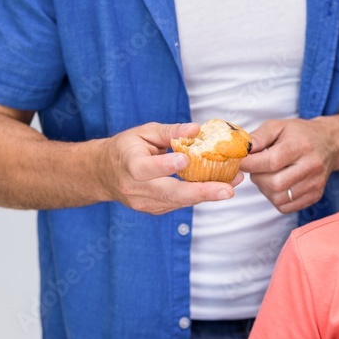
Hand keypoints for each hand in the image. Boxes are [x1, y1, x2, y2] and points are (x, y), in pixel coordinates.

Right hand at [99, 122, 241, 213]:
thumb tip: (196, 129)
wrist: (104, 174)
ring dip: (208, 194)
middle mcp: (137, 189)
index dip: (165, 166)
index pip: (146, 169)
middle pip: (170, 193)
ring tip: (234, 183)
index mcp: (129, 165)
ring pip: (180, 201)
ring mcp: (146, 204)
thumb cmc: (126, 148)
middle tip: (228, 190)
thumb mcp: (143, 132)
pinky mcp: (156, 209)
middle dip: (202, 192)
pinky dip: (200, 195)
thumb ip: (169, 131)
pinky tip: (220, 185)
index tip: (185, 160)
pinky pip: (181, 203)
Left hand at [241, 117, 337, 211]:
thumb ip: (258, 137)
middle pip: (274, 183)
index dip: (250, 164)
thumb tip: (242, 150)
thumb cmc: (299, 134)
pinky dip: (275, 198)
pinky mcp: (315, 196)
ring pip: (278, 197)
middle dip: (257, 178)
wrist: (329, 143)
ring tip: (268, 175)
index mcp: (301, 146)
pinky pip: (286, 207)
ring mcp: (315, 183)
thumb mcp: (278, 126)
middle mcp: (311, 166)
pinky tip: (278, 184)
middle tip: (257, 168)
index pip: (271, 161)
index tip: (241, 162)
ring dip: (265, 189)